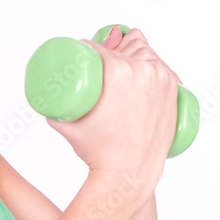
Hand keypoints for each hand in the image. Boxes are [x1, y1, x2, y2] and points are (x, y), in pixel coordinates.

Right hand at [47, 27, 178, 185]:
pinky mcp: (173, 90)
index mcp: (119, 71)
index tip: (82, 53)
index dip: (87, 47)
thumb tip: (47, 97)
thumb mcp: (68, 122)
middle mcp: (144, 70)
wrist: (129, 172)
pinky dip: (152, 64)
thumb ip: (52, 106)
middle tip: (99, 68)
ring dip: (132, 55)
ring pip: (145, 52)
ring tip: (118, 69)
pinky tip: (143, 67)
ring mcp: (162, 79)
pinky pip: (161, 66)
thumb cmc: (99, 151)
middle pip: (123, 46)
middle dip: (110, 52)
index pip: (98, 48)